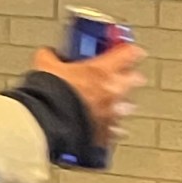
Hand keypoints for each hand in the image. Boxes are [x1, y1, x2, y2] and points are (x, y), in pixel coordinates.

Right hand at [31, 40, 147, 148]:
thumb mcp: (45, 66)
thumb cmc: (53, 95)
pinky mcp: (108, 133)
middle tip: (119, 75)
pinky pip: (116, 129)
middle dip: (129, 76)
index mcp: (101, 71)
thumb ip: (50, 57)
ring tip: (110, 103)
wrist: (51, 124)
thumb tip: (48, 54)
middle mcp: (113, 92)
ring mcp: (113, 113)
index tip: (126, 49)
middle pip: (135, 79)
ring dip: (121, 103)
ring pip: (128, 106)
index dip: (128, 50)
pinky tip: (101, 125)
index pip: (128, 53)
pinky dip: (110, 127)